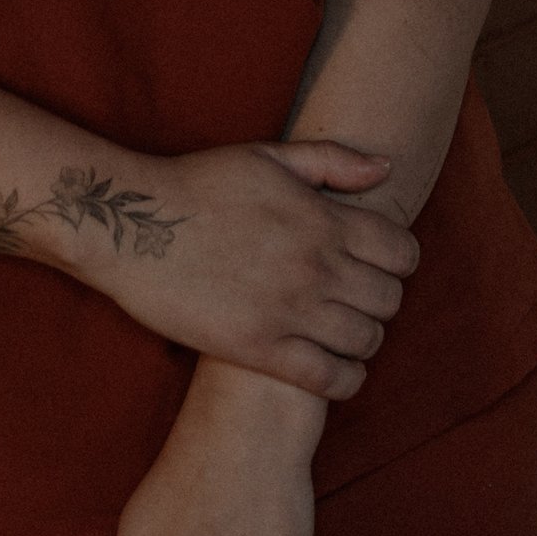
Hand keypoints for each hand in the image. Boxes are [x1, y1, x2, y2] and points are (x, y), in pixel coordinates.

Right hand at [31, 136, 418, 399]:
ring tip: (344, 333)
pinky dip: (344, 379)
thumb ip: (334, 161)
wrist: (134, 226)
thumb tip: (388, 169)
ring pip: (365, 341)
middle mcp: (316, 266)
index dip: (400, 260)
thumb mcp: (270, 156)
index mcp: (323, 218)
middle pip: (389, 299)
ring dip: (364, 339)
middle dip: (382, 300)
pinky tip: (333, 368)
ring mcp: (289, 311)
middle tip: (360, 300)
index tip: (380, 264)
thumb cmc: (200, 184)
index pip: (403, 252)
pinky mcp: (259, 349)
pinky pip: (329, 379)